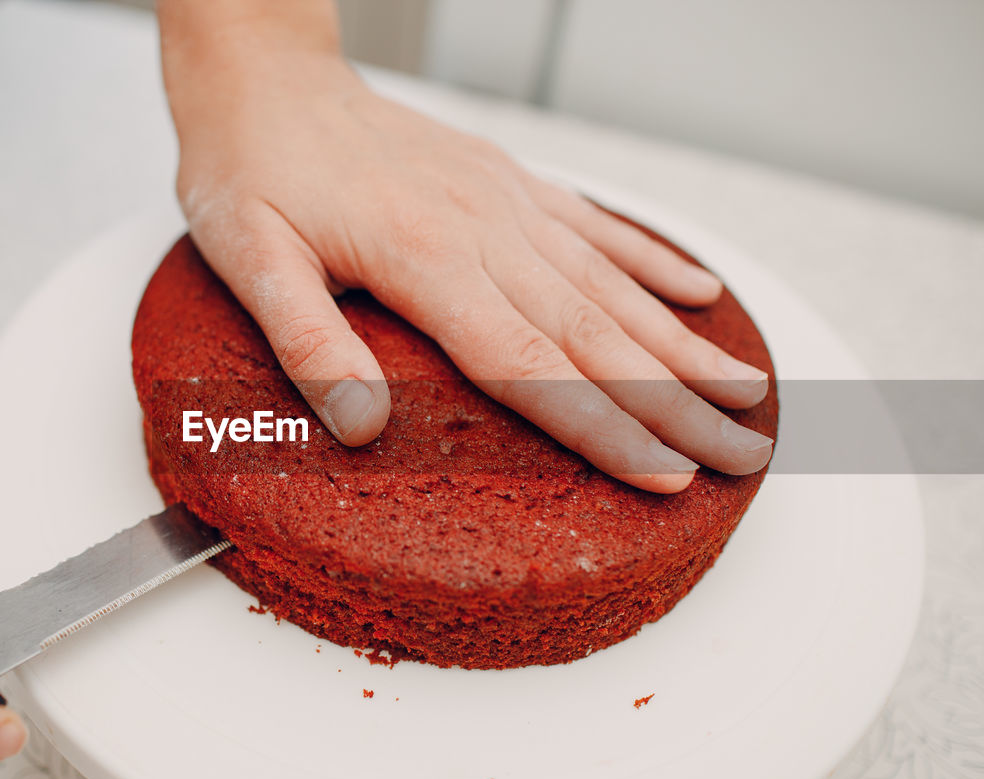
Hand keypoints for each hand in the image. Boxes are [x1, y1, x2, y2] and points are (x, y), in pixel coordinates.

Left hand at [160, 1, 772, 492]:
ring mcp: (506, 202)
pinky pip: (597, 227)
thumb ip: (307, 343)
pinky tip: (702, 292)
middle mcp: (486, 229)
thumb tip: (363, 428)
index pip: (531, 365)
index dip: (604, 426)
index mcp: (427, 257)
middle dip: (679, 404)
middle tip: (749, 455)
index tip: (668, 475)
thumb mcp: (251, 259)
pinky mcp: (508, 182)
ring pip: (614, 286)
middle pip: (597, 335)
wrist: (268, 80)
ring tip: (750, 391)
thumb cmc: (251, 171)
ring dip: (685, 344)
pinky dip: (655, 262)